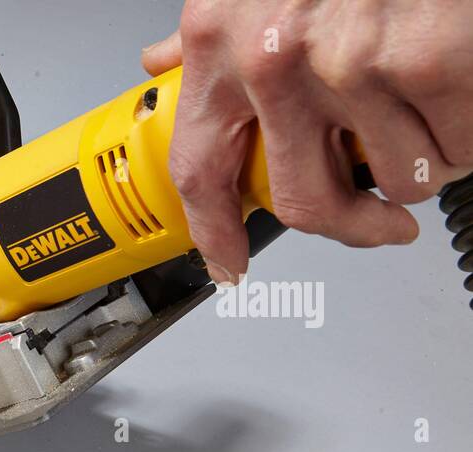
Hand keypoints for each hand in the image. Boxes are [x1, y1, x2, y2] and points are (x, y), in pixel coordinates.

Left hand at [142, 0, 472, 285]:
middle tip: (378, 223)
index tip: (227, 263)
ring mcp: (348, 65)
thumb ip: (212, 33)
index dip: (212, 232)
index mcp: (222, 40)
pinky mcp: (421, 63)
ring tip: (431, 100)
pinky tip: (460, 88)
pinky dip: (466, 130)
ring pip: (394, 176)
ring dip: (424, 156)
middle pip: (302, 202)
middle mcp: (275, 59)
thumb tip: (164, 63)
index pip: (199, 170)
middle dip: (352, 224)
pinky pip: (453, 146)